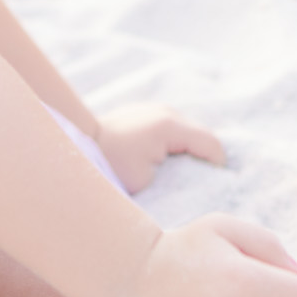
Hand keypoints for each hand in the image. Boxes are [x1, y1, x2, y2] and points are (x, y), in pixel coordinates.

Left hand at [93, 102, 225, 193]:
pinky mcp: (147, 113)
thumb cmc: (110, 167)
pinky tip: (168, 160)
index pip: (210, 144)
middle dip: (205, 158)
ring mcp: (156, 109)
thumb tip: (199, 180)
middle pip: (202, 136)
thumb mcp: (146, 181)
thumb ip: (178, 178)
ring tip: (185, 172)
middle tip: (204, 183)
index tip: (216, 187)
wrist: (78, 145)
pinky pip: (172, 128)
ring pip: (188, 130)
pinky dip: (176, 143)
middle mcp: (166, 112)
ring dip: (190, 150)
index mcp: (169, 126)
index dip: (218, 167)